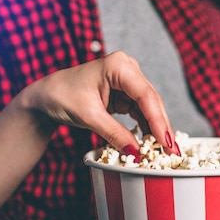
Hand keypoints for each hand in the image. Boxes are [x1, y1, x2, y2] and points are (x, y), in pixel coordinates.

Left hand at [19, 51, 177, 154]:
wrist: (46, 97)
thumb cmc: (62, 97)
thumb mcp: (89, 117)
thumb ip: (115, 134)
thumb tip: (137, 153)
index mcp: (118, 66)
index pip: (146, 95)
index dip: (158, 121)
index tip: (167, 142)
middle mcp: (128, 70)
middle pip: (152, 102)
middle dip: (162, 127)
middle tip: (173, 152)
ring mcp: (128, 81)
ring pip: (150, 108)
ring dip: (157, 130)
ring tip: (166, 151)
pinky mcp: (126, 94)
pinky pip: (141, 112)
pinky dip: (147, 128)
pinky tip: (153, 143)